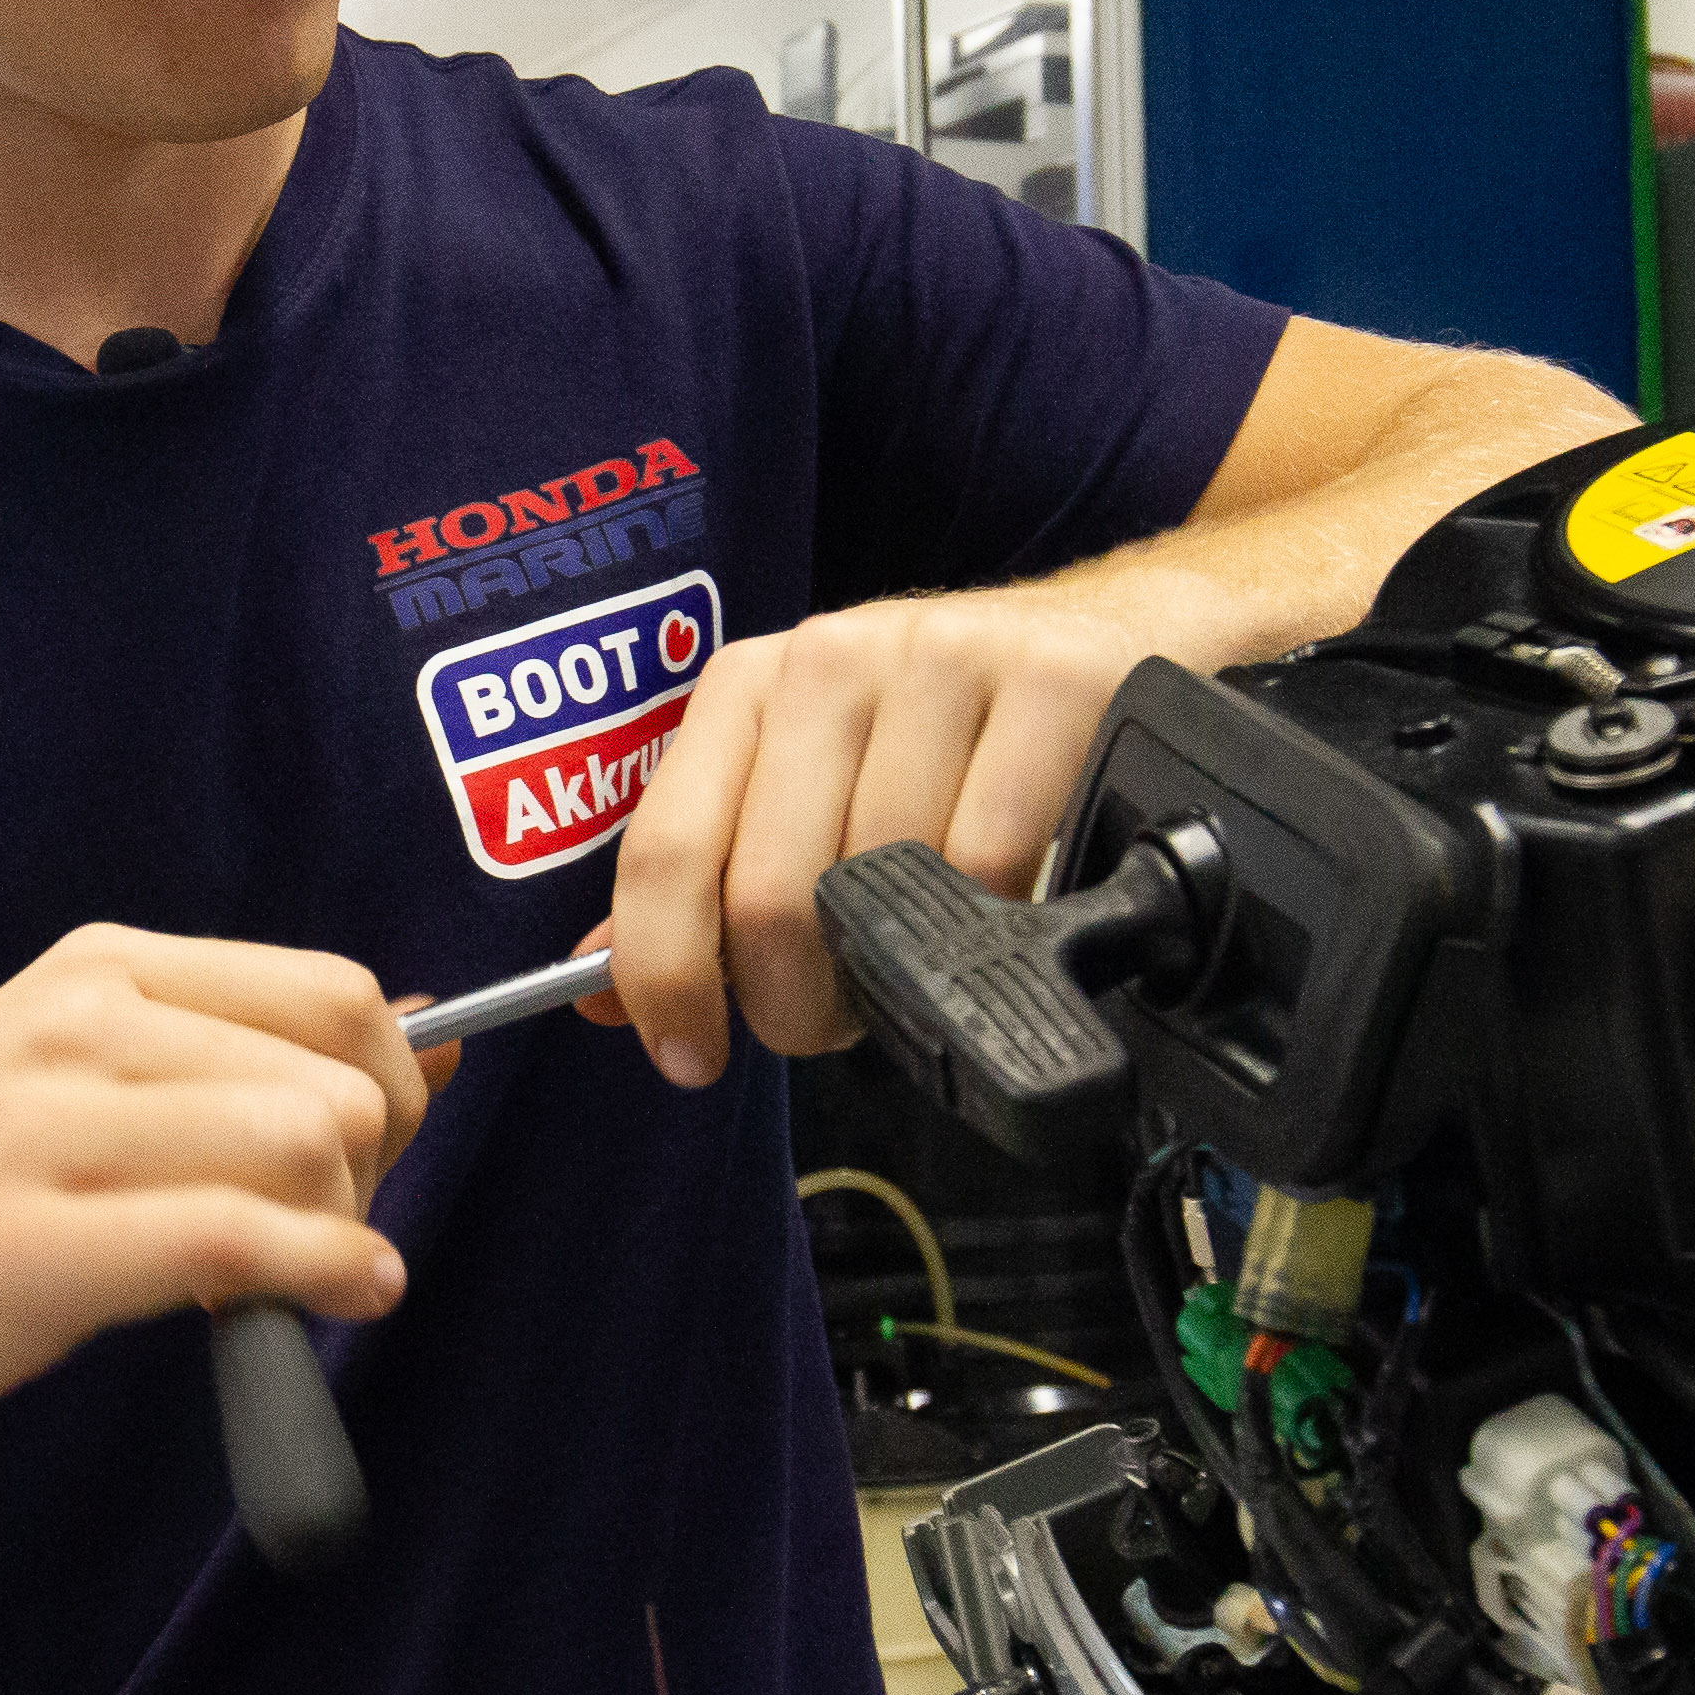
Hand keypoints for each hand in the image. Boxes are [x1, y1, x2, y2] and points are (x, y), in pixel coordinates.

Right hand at [0, 925, 450, 1456]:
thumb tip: (432, 1029)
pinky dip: (321, 1274)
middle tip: (319, 1234)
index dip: (392, 1084)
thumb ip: (234, 1052)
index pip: (330, 991)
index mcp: (100, 970)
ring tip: (282, 1278)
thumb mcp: (75, 1077)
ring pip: (303, 1141)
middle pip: (339, 1068)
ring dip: (339, 1228)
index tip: (368, 1162)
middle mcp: (77, 1023)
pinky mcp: (24, 1245)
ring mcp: (44, 1128)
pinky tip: (334, 1301)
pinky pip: (236, 1238)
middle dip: (375, 1165)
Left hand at [596, 581, 1163, 1084]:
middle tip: (830, 1026)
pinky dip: (996, 921)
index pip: (667, 849)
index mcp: (747, 685)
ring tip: (925, 963)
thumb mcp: (803, 787)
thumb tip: (597, 994)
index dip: (665, 975)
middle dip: (795, 1004)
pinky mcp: (1048, 681)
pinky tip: (1004, 910)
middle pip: (774, 893)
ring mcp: (941, 660)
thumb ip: (702, 882)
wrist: (1097, 638)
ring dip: (901, 974)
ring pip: (889, 887)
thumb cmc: (936, 743)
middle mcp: (830, 657)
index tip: (688, 1056)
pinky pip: (996, 862)